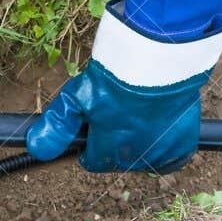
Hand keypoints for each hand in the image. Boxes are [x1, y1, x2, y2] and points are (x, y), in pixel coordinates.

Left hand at [26, 62, 207, 173]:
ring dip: (141, 146)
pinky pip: (174, 159)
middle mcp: (134, 156)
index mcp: (107, 148)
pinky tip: (161, 130)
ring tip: (139, 118)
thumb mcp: (78, 96)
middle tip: (118, 116)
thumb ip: (58, 124)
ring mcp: (161, 151)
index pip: (94, 161)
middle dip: (115, 144)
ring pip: (146, 161)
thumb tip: (37, 149)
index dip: (91, 146)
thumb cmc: (117, 75)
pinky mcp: (184, 142)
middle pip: (119, 161)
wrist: (159, 59)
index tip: (94, 130)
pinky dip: (167, 149)